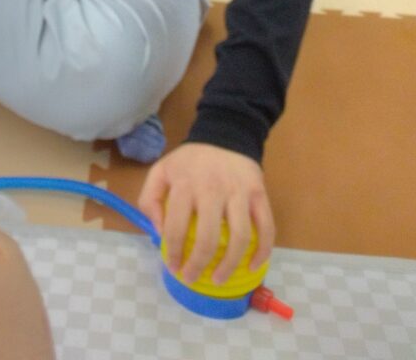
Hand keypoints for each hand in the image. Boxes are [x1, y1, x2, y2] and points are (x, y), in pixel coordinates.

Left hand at [138, 142, 274, 285]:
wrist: (224, 135)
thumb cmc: (190, 161)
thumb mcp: (161, 171)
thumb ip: (150, 198)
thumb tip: (159, 231)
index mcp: (185, 184)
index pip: (176, 227)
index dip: (173, 252)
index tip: (173, 267)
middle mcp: (213, 189)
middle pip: (208, 238)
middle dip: (198, 265)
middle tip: (191, 277)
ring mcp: (239, 192)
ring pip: (239, 237)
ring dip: (229, 265)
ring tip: (218, 279)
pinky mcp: (259, 194)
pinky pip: (266, 228)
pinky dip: (262, 251)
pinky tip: (252, 266)